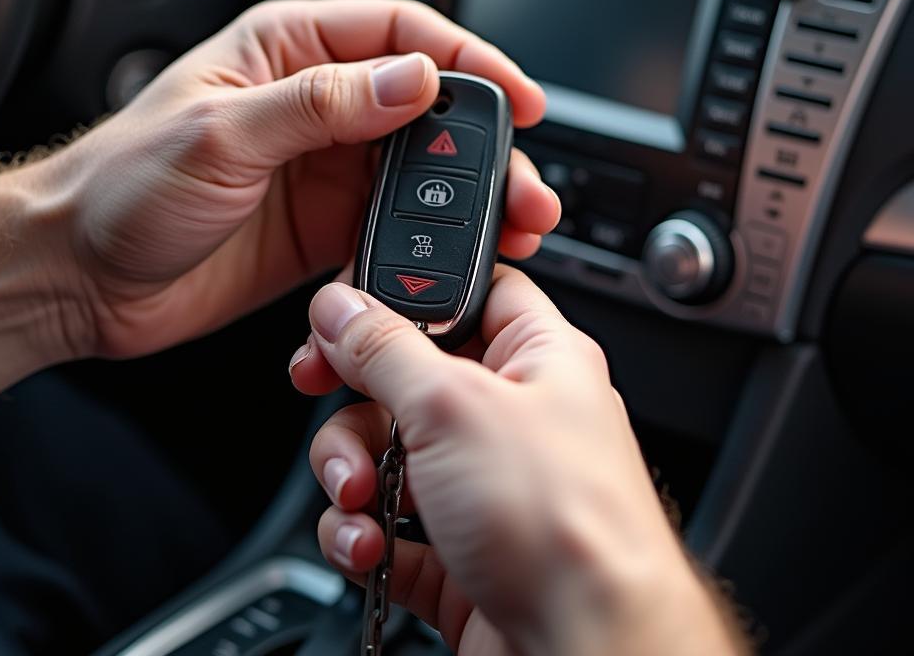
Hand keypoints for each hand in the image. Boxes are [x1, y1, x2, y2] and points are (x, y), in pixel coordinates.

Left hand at [34, 0, 558, 358]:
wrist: (77, 277)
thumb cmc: (121, 186)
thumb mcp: (221, 133)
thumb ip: (321, 103)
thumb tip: (412, 78)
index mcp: (287, 51)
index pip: (400, 33)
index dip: (468, 58)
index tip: (516, 95)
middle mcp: (314, 104)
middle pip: (426, 107)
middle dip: (484, 143)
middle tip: (522, 181)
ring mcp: (323, 168)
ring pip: (421, 172)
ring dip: (466, 198)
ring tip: (508, 226)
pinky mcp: (322, 225)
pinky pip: (392, 226)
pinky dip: (426, 245)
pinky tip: (446, 262)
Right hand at [291, 269, 745, 655]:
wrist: (589, 653)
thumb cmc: (567, 526)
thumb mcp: (455, 406)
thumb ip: (386, 348)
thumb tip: (341, 307)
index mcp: (536, 357)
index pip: (465, 294)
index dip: (405, 294)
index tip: (346, 313)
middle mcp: (514, 416)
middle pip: (407, 377)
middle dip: (357, 399)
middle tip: (323, 393)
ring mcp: (485, 487)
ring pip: (387, 454)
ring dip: (352, 473)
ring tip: (360, 494)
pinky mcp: (461, 552)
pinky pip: (388, 528)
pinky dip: (364, 536)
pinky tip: (369, 546)